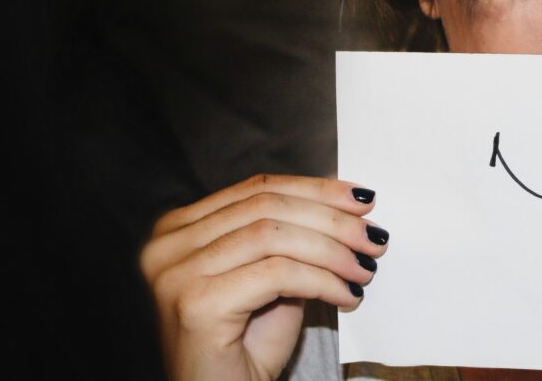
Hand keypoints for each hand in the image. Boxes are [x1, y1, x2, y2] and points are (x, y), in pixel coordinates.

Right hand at [139, 174, 389, 380]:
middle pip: (266, 207)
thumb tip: (345, 206)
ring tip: (365, 268)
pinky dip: (323, 281)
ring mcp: (176, 274)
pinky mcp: (196, 303)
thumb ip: (291, 239)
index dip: (316, 190)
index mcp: (178, 229)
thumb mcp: (271, 279)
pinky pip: (278, 274)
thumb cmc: (244, 350)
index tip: (363, 199)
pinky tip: (347, 295)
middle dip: (332, 219)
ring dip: (333, 251)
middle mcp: (167, 246)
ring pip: (274, 236)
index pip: (257, 190)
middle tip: (375, 237)